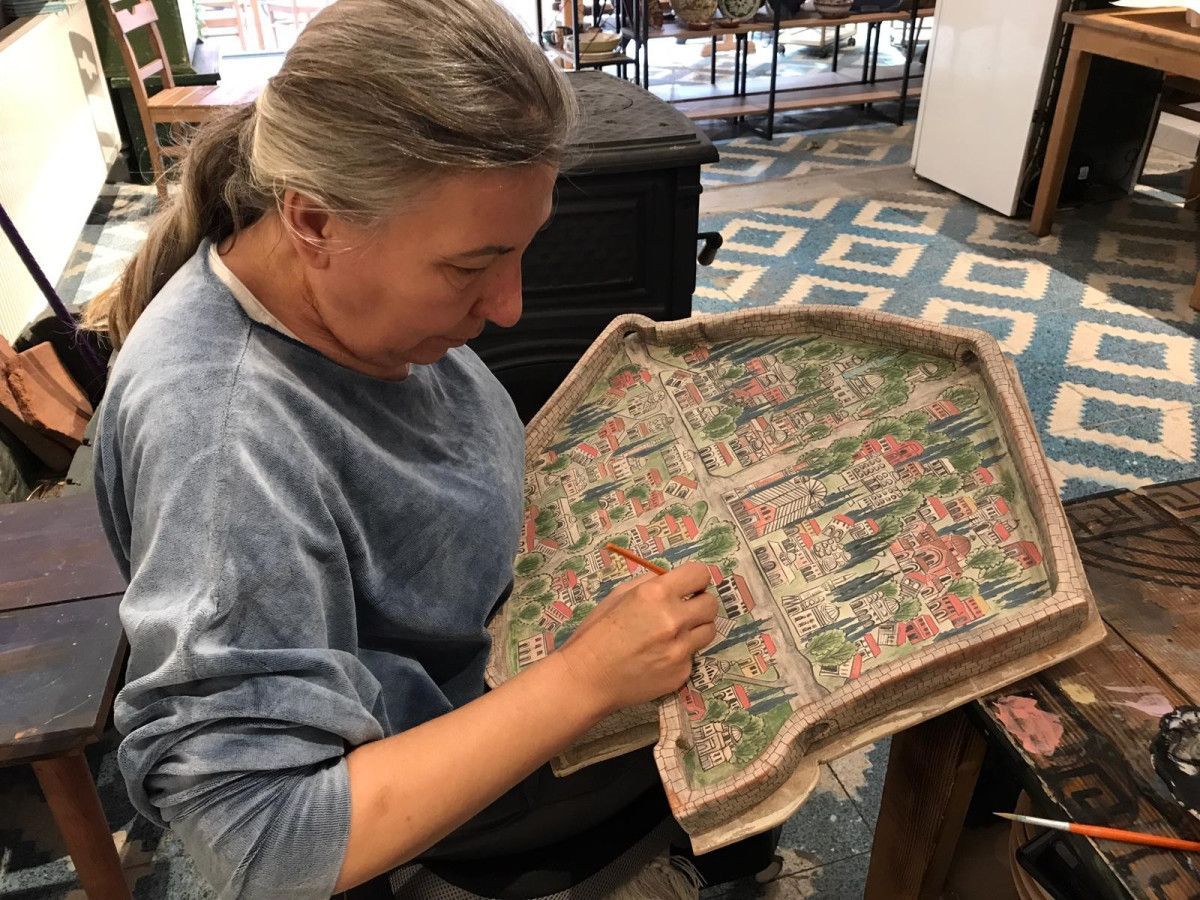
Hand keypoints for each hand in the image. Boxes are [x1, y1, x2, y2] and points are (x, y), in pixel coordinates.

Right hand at [556, 562, 718, 714]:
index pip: (700, 574)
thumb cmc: (596, 633)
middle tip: (684, 610)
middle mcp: (674, 620)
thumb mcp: (618, 596)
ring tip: (673, 634)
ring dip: (695, 629)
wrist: (587, 678)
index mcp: (657, 594)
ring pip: (708, 631)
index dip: (696, 579)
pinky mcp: (682, 673)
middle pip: (711, 604)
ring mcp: (681, 650)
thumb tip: (672, 580)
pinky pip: (692, 657)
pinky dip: (681, 654)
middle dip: (699, 603)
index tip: (690, 586)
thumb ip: (650, 584)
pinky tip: (659, 658)